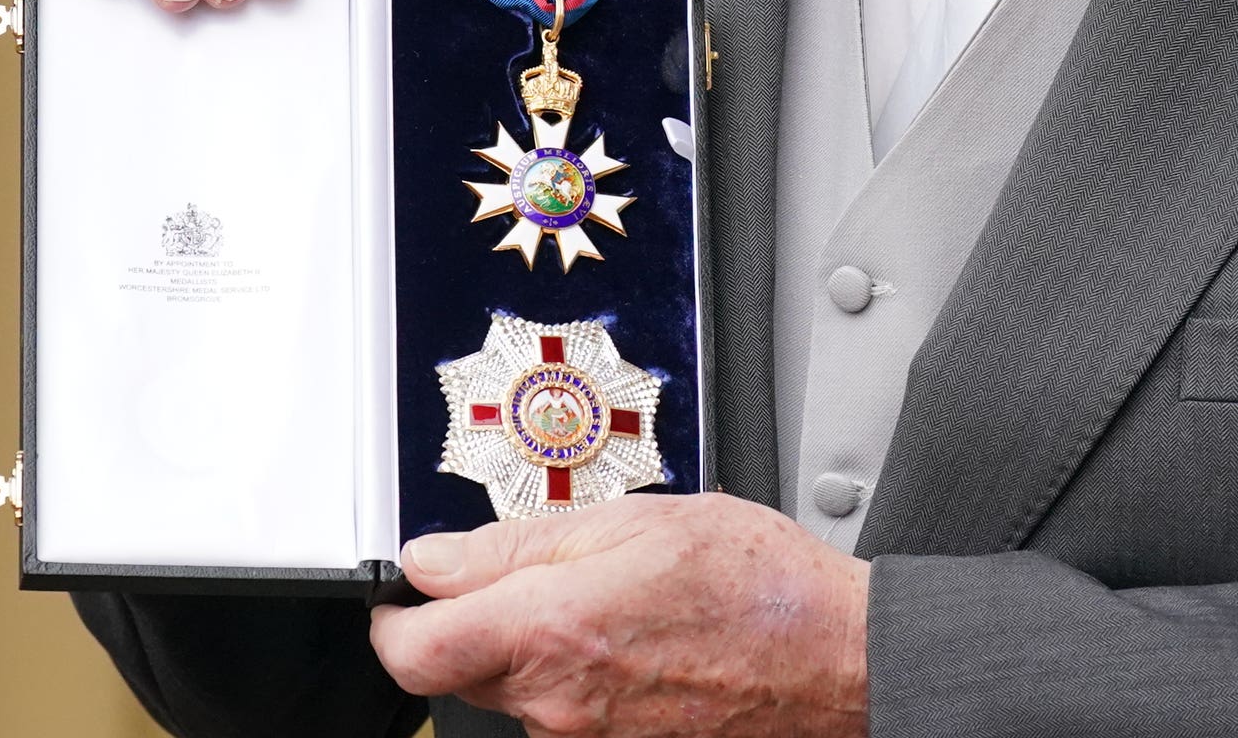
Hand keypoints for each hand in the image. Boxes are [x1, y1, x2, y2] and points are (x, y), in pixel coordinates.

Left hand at [371, 494, 867, 737]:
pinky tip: (639, 645)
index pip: (410, 650)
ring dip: (542, 648)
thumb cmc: (759, 587)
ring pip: (519, 692)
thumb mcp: (636, 519)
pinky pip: (568, 717)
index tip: (411, 588)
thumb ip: (517, 543)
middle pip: (463, 669)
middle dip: (483, 619)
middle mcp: (556, 706)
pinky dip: (586, 680)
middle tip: (547, 572)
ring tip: (616, 604)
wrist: (839, 664)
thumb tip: (434, 558)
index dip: (397, 615)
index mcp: (549, 631)